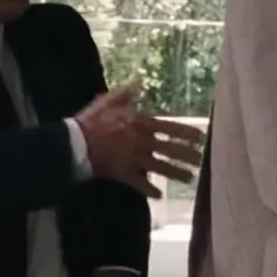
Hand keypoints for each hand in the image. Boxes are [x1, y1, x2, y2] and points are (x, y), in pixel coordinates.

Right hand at [74, 87, 204, 197]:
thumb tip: (137, 80)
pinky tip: (160, 196)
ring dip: (176, 173)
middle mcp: (142, 142)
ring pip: (161, 168)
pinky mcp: (125, 174)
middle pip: (171, 150)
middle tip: (201, 161)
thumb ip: (124, 93)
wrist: (75, 144)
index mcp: (140, 124)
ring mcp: (135, 159)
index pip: (170, 128)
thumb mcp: (107, 101)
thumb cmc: (91, 121)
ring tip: (190, 179)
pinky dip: (151, 190)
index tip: (201, 138)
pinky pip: (141, 184)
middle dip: (187, 156)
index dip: (187, 133)